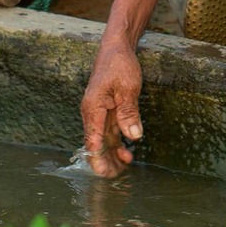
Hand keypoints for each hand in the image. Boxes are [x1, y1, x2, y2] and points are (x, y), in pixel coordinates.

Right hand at [79, 37, 143, 176]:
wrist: (116, 48)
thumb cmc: (119, 65)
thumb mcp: (128, 88)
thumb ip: (129, 113)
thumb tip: (134, 137)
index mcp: (92, 109)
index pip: (92, 141)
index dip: (98, 160)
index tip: (106, 175)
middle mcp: (92, 114)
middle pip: (95, 145)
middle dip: (105, 163)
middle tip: (119, 178)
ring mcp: (98, 113)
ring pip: (102, 141)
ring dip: (112, 156)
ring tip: (124, 170)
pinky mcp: (106, 111)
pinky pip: (109, 132)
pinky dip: (117, 144)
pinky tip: (127, 153)